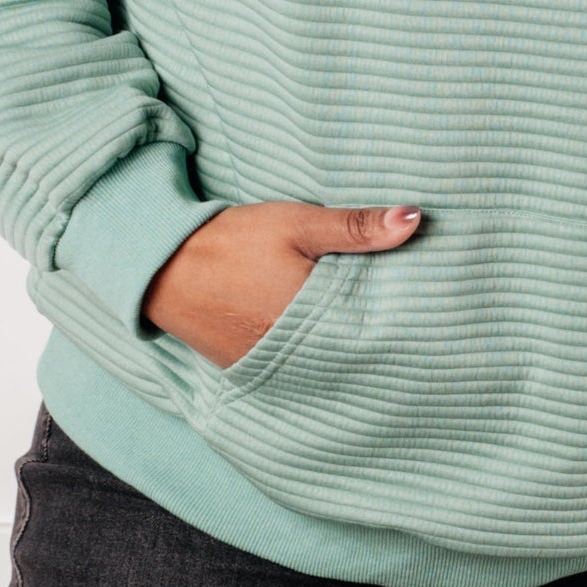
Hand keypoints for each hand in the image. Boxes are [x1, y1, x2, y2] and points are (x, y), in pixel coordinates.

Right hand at [141, 200, 422, 369]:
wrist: (165, 264)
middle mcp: (294, 353)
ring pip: (322, 360)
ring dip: (340, 347)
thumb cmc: (235, 240)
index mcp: (312, 318)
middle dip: (372, 337)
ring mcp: (269, 365)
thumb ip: (356, 226)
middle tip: (404, 326)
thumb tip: (415, 218)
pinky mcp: (248, 367)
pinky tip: (323, 339)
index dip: (396, 318)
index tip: (421, 310)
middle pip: (349, 349)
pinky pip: (293, 366)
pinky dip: (310, 353)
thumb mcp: (298, 223)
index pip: (372, 328)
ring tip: (368, 334)